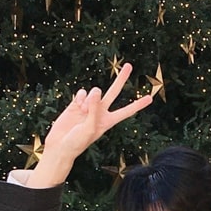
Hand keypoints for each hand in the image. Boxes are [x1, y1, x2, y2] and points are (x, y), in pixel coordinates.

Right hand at [27, 64, 153, 187]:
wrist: (59, 146)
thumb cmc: (77, 143)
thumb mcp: (89, 128)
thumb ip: (94, 109)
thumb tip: (97, 89)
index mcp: (108, 121)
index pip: (126, 111)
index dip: (138, 104)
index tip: (150, 98)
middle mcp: (100, 112)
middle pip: (114, 92)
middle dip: (121, 79)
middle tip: (129, 65)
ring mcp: (89, 106)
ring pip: (94, 91)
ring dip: (89, 99)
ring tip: (83, 112)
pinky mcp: (77, 103)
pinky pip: (82, 92)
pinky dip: (80, 98)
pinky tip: (77, 106)